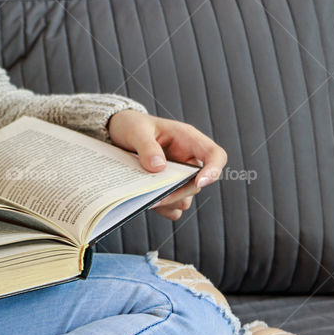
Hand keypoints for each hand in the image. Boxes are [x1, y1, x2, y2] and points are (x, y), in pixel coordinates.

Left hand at [107, 110, 226, 220]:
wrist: (117, 133)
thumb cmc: (132, 125)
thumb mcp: (136, 130)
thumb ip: (146, 146)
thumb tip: (158, 167)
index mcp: (188, 139)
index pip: (215, 155)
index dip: (213, 170)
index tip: (200, 182)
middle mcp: (187, 159)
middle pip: (197, 184)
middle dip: (177, 193)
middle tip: (154, 198)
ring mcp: (179, 177)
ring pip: (185, 199)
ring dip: (169, 202)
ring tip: (145, 198)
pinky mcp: (168, 189)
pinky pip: (173, 208)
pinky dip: (162, 209)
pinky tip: (146, 203)